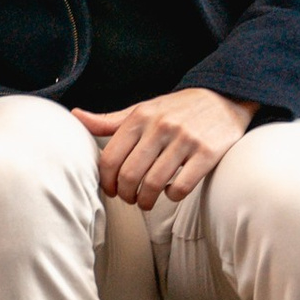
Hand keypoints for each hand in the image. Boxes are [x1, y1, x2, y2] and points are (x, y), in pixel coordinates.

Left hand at [76, 85, 254, 206]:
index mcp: (141, 116)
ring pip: (154, 184)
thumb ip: (110, 120)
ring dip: (146, 200)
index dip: (106, 181)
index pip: (111, 157)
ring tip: (146, 201)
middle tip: (129, 198)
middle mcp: (161, 126)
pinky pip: (182, 186)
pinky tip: (171, 192)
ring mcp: (185, 140)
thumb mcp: (143, 109)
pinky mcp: (207, 153)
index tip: (110, 189)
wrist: (224, 98)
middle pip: (130, 174)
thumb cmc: (178, 109)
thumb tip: (75, 116)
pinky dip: (172, 196)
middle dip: (125, 194)